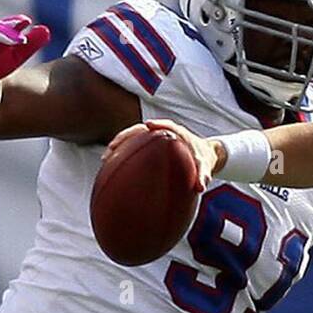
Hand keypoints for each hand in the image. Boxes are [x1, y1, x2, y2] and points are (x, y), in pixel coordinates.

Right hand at [105, 119, 219, 191]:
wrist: (202, 156)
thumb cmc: (203, 160)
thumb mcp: (205, 167)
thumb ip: (203, 175)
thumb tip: (201, 188)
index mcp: (176, 133)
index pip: (166, 125)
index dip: (158, 124)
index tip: (148, 126)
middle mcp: (161, 133)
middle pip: (140, 130)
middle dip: (126, 136)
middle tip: (114, 146)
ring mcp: (152, 139)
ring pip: (133, 138)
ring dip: (119, 145)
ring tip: (107, 158)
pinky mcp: (148, 146)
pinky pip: (133, 147)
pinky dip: (123, 154)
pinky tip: (112, 167)